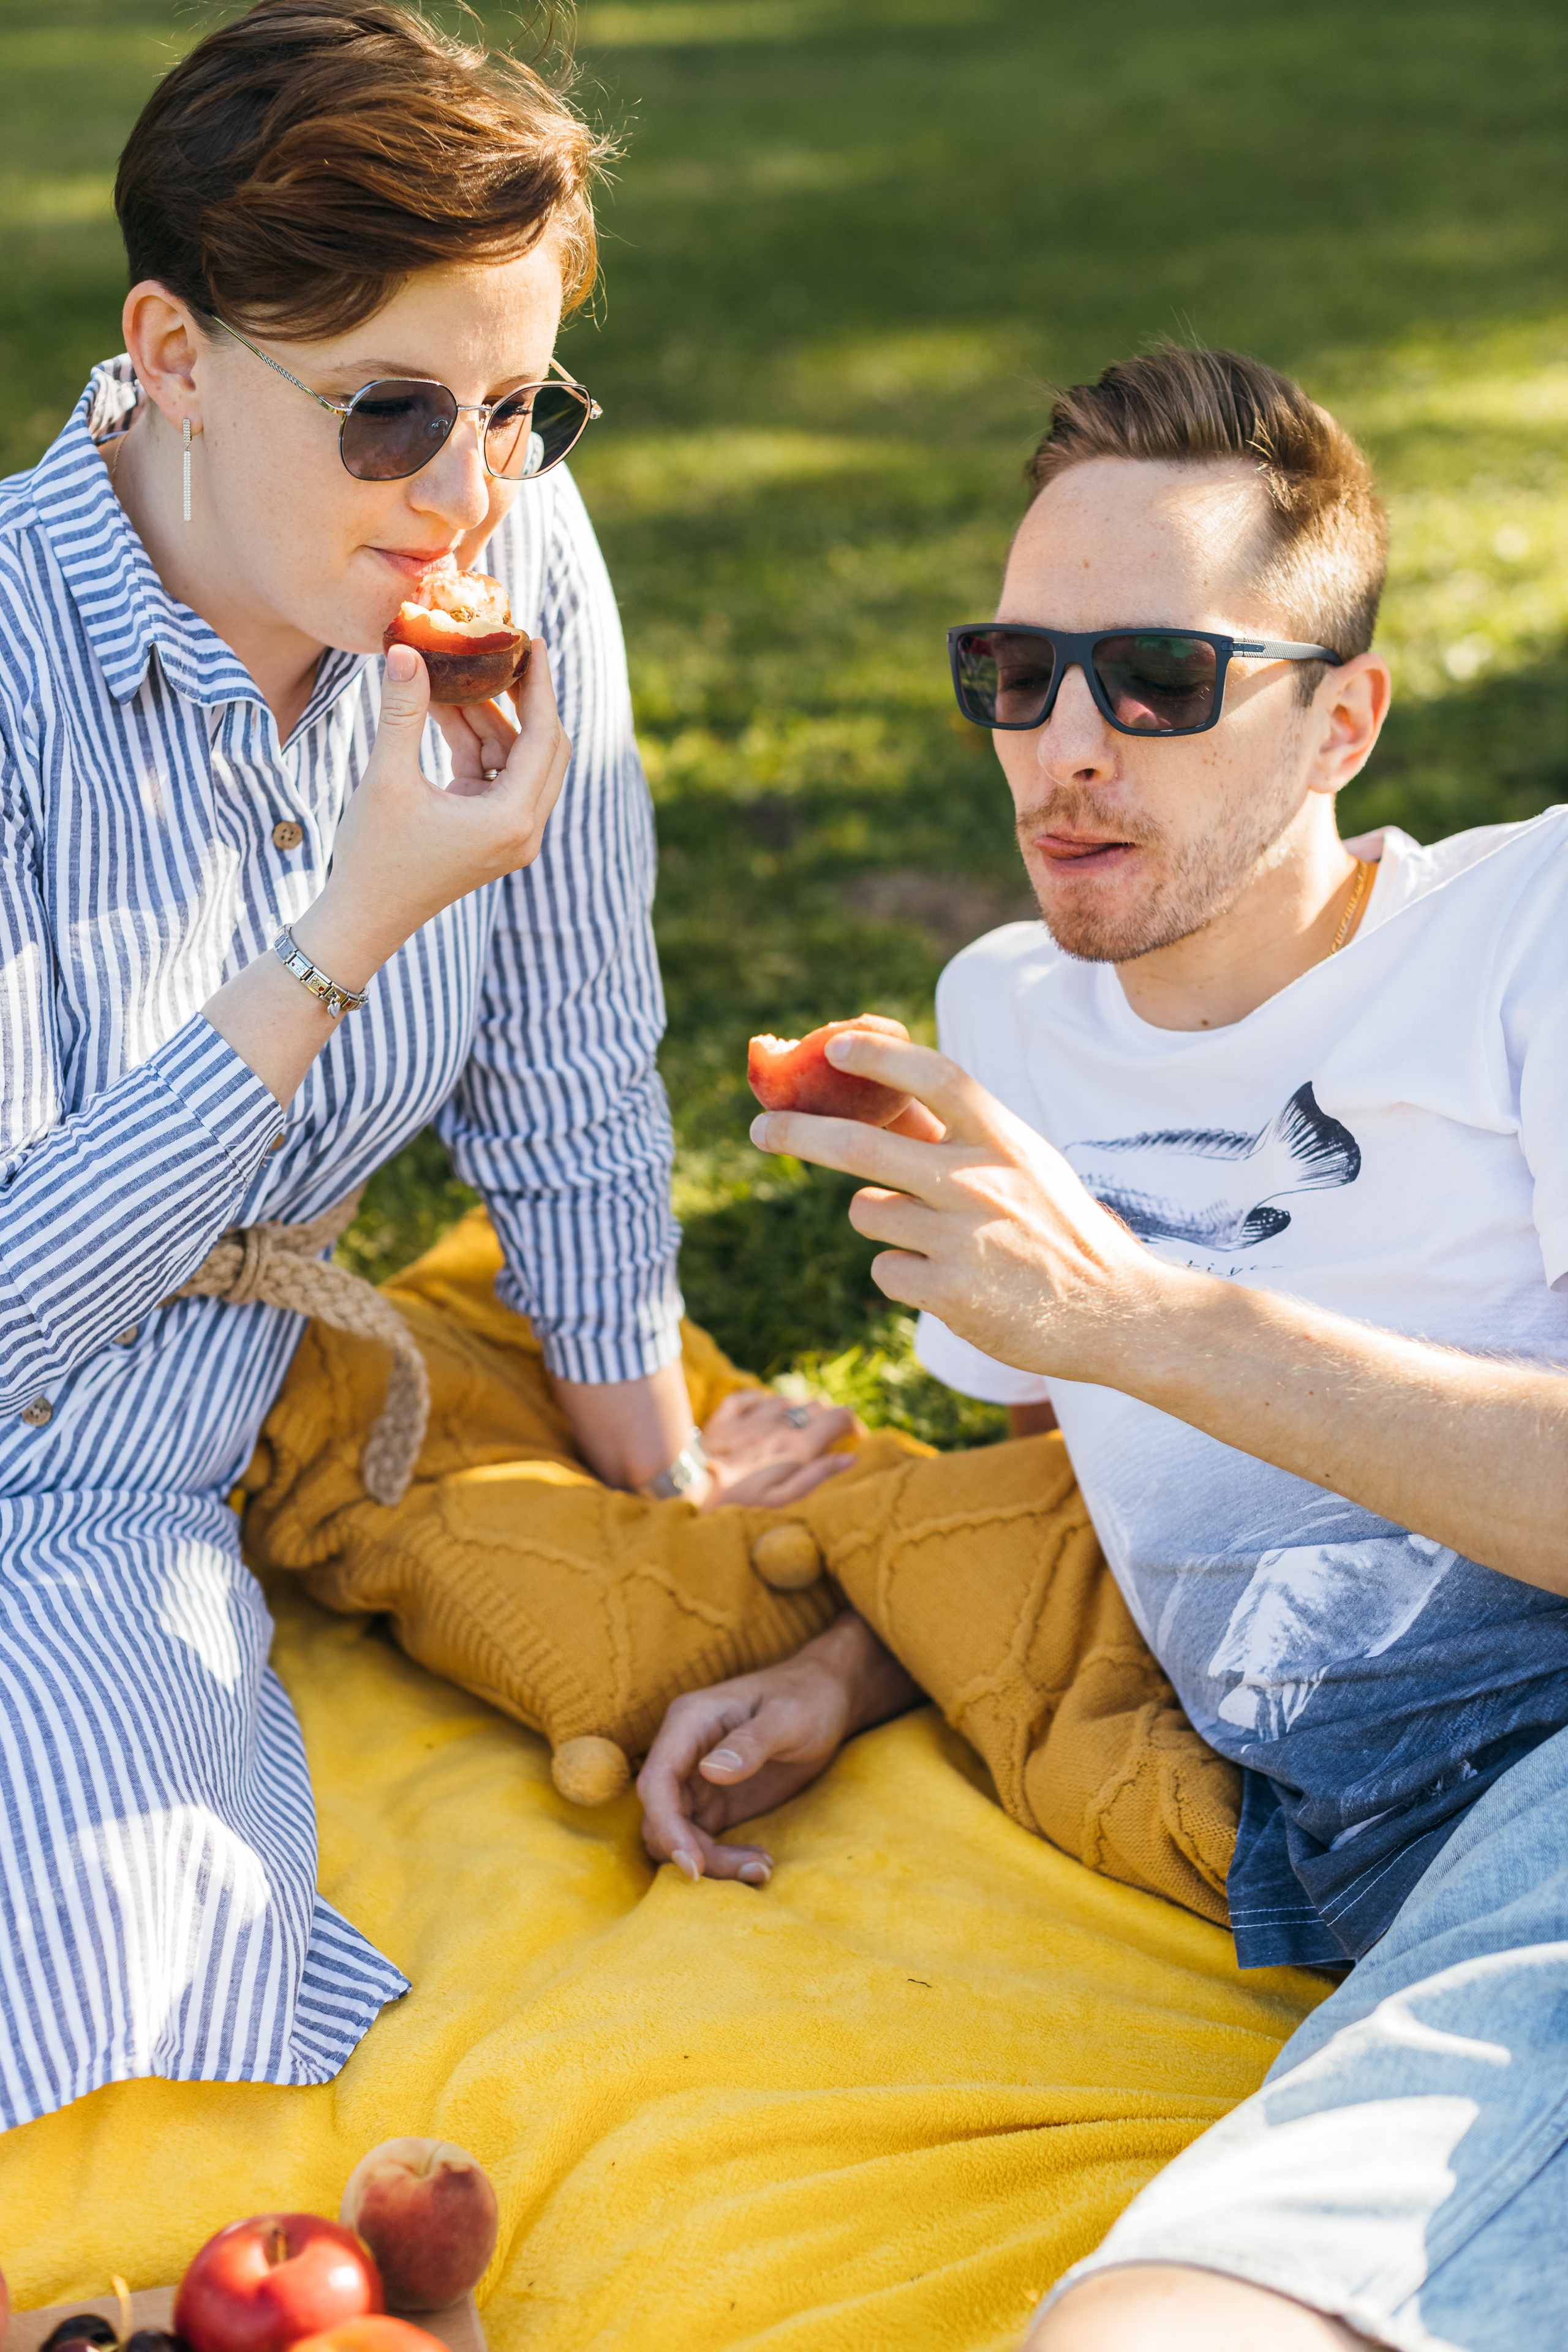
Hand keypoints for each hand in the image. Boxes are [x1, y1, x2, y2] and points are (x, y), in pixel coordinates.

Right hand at [295, 637, 570, 984]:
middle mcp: (524, 831)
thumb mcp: (386, 779)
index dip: (541, 686)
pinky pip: (495, 777)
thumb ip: (403, 712)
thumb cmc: (373, 857)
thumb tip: (406, 649)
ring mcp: (511, 836)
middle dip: (522, 699)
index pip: (544, 737)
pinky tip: (444, 710)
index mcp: (512, 820)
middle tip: (502, 652)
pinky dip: (475, 745)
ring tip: (450, 678)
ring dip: (489, 720)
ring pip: (517, 761)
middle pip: (544, 748)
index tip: (536, 641)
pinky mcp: (492, 836)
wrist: (362, 920)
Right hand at [636, 1612, 920, 1882]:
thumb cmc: (809, 1697)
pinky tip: (760, 1861)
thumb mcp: (788, 1717)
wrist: (826, 1698)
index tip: (693, 1865)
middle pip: (662, 1816)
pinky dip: (721, 1858)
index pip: (657, 1780)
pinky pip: (699, 1840)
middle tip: (753, 1868)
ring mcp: (694, 1779)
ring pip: (676, 1835)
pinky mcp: (712, 1802)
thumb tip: (710, 1771)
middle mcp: (682, 1751)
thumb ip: (752, 1742)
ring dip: (710, 1860)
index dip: (667, 1826)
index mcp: (689, 1721)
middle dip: (696, 1851)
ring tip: (762, 1866)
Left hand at [698, 1386, 858, 1510]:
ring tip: (794, 1432)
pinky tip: (762, 1415)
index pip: (840, 1417)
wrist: (686, 1485)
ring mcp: (753, 1414)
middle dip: (827, 1419)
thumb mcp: (782, 1500)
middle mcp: (779, 1423)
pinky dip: (763, 1402)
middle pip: (818, 1405)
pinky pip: (753, 1396)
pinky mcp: (728, 1413)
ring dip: (798, 1412)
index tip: (853, 1440)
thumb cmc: (737, 1501)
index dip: (853, 1426)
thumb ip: (818, 1476)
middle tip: (823, 1440)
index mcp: (797, 1445)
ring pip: (789, 1399)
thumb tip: (850, 1458)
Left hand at [748, 1031, 1174, 1387]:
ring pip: (869, 1214)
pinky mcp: (949, 1292)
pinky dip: (904, 1277)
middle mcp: (979, 1180)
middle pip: (862, 1147)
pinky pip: (885, 1271)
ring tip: (940, 1243)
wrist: (1117, 1314)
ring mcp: (962, 1237)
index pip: (936, 1076)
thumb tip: (887, 1114)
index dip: (881, 1055)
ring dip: (885, 1224)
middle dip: (799, 1134)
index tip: (835, 1044)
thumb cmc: (1065, 1235)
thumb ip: (965, 1141)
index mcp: (1004, 1140)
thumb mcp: (1028, 1169)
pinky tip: (952, 1285)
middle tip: (761, 1132)